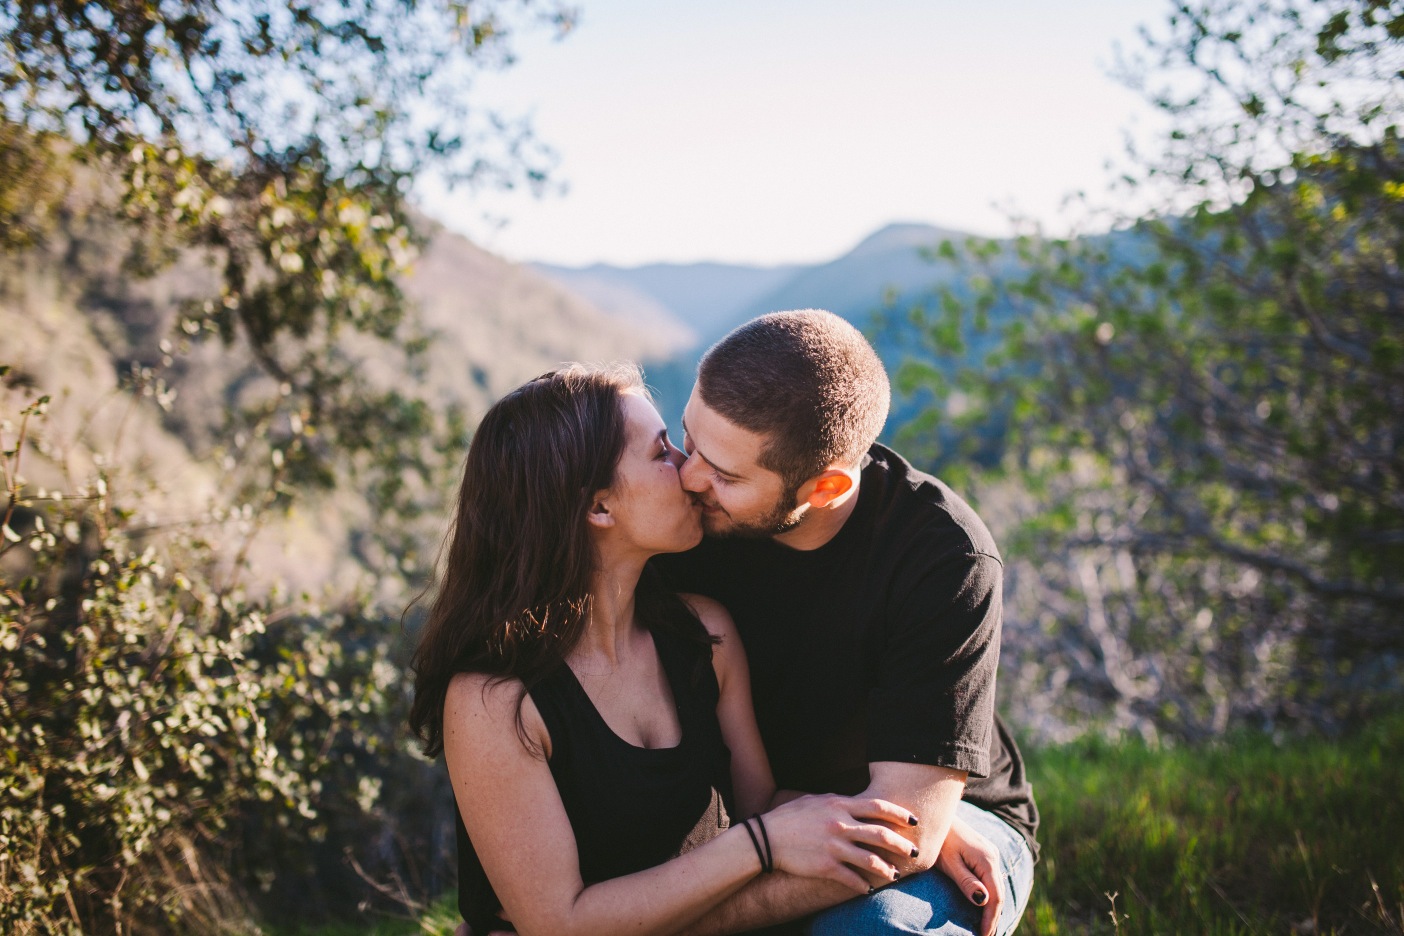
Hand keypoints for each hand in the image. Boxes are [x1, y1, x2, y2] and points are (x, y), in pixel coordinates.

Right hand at [757, 794, 917, 892]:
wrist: (766, 838)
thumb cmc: (792, 817)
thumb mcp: (817, 800)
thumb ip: (840, 801)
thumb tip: (860, 803)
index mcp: (839, 805)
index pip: (878, 807)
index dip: (900, 814)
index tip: (913, 820)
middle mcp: (840, 825)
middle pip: (881, 834)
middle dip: (902, 845)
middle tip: (914, 852)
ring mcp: (833, 847)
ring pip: (871, 860)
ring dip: (887, 870)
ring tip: (895, 875)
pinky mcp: (825, 867)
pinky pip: (851, 879)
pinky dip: (863, 886)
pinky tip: (869, 889)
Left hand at [935, 815, 1002, 935]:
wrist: (936, 814)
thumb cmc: (939, 839)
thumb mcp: (949, 862)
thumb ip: (966, 881)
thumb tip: (984, 900)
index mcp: (987, 860)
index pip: (995, 896)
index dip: (991, 918)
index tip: (983, 935)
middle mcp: (993, 857)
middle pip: (999, 894)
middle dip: (994, 917)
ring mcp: (990, 854)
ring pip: (997, 887)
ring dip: (993, 908)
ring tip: (986, 928)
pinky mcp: (984, 854)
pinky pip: (991, 880)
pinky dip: (990, 896)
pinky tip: (984, 906)